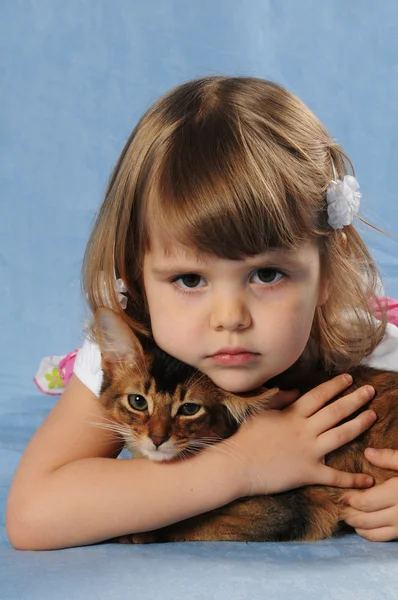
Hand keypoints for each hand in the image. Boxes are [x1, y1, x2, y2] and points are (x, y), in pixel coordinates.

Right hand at [228, 374, 375, 496]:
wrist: (237, 465)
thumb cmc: (245, 438)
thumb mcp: (260, 412)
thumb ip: (279, 400)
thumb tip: (294, 391)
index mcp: (292, 414)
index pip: (319, 395)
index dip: (335, 386)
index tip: (349, 378)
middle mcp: (304, 430)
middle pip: (336, 411)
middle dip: (355, 399)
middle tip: (370, 391)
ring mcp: (308, 451)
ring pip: (341, 435)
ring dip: (359, 425)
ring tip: (373, 415)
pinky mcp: (308, 473)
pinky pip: (334, 476)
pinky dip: (352, 479)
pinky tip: (368, 478)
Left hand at [343, 448, 397, 540]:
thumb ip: (390, 457)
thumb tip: (368, 453)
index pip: (365, 502)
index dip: (349, 499)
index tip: (340, 493)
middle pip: (365, 519)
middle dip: (348, 514)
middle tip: (337, 506)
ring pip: (372, 532)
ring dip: (356, 525)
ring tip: (346, 515)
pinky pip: (384, 538)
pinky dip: (369, 534)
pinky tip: (363, 525)